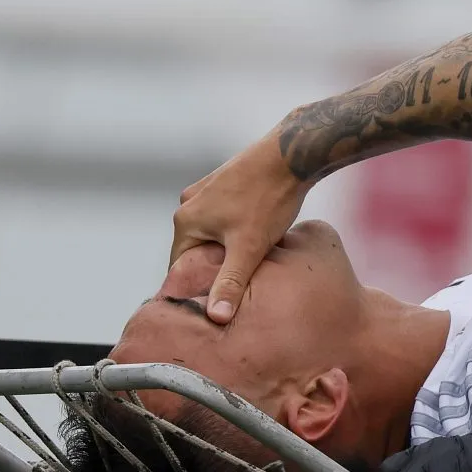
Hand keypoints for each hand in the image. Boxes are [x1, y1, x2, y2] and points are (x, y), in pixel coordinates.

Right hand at [171, 131, 309, 323]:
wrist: (291, 155)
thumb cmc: (267, 200)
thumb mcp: (248, 249)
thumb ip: (230, 283)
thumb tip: (215, 317)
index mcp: (186, 220)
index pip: (180, 268)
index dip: (196, 287)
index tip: (214, 302)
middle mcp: (189, 203)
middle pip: (196, 250)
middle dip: (215, 268)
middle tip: (239, 285)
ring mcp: (206, 191)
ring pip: (213, 234)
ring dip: (228, 249)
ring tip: (251, 262)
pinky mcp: (225, 183)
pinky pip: (224, 218)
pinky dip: (237, 231)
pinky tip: (258, 238)